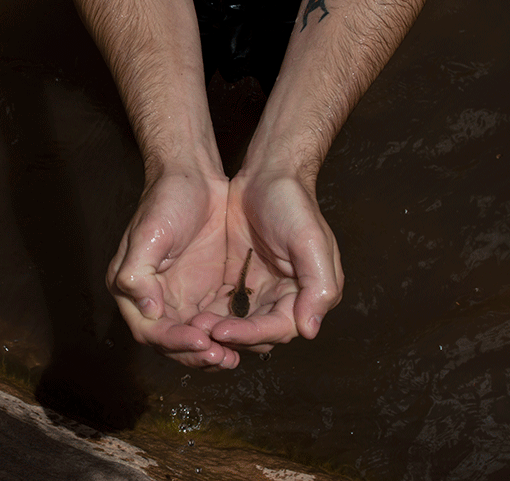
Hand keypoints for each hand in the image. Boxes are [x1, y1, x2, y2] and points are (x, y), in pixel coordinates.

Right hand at [106, 168, 240, 367]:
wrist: (195, 174)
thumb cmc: (166, 198)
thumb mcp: (148, 234)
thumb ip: (138, 274)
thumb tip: (146, 309)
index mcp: (134, 288)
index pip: (152, 330)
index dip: (174, 342)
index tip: (200, 342)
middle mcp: (155, 298)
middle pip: (173, 342)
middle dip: (196, 354)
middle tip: (222, 357)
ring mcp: (182, 296)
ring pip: (196, 338)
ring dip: (213, 350)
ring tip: (233, 356)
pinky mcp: (206, 290)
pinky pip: (216, 322)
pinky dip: (227, 334)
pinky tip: (245, 337)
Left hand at [210, 169, 341, 353]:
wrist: (266, 175)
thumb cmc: (294, 204)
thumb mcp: (311, 241)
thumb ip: (318, 286)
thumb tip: (309, 330)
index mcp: (308, 294)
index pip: (279, 328)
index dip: (251, 334)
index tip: (223, 332)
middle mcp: (285, 298)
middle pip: (257, 332)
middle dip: (231, 335)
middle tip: (201, 331)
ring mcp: (259, 290)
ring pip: (238, 323)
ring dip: (218, 328)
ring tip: (193, 325)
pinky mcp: (238, 280)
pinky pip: (223, 306)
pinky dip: (210, 313)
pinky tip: (191, 313)